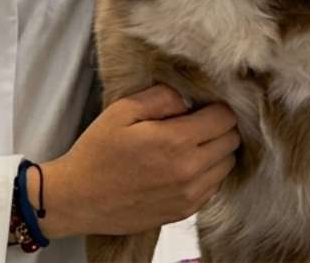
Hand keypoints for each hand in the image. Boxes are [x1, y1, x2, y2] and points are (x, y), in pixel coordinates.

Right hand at [36, 84, 239, 237]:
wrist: (79, 198)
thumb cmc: (97, 153)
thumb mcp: (122, 111)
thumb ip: (160, 98)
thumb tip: (187, 98)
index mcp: (175, 141)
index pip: (224, 118)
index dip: (217, 106)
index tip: (203, 104)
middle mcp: (189, 170)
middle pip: (231, 141)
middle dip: (220, 126)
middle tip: (198, 121)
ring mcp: (188, 195)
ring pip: (226, 165)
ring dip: (217, 151)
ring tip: (191, 143)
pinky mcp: (183, 211)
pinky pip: (213, 187)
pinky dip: (208, 173)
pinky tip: (185, 165)